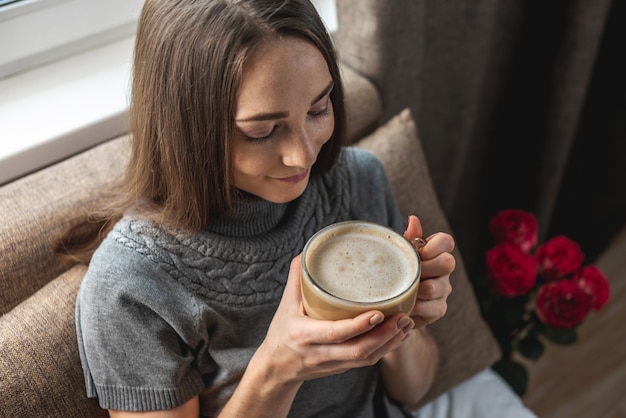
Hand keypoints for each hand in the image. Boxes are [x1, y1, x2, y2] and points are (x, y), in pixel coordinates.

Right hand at [252, 255, 413, 384]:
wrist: (277, 369)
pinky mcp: (343, 367)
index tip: (378, 313)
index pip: (336, 333)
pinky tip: (399, 335)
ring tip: (407, 323)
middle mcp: (321, 353)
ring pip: (367, 358)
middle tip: (404, 316)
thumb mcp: (285, 306)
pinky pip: (369, 361)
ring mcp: (334, 363)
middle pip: (359, 350)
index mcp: (305, 335)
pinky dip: (387, 348)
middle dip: (385, 335)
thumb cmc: (281, 333)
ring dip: (391, 342)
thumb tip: (307, 253)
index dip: (358, 325)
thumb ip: (296, 279)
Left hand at [404, 215, 454, 327]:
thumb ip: (408, 239)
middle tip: (409, 272)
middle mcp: (444, 270)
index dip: (434, 246)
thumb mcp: (400, 255)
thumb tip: (413, 219)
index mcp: (436, 252)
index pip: (447, 241)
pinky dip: (417, 307)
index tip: (419, 253)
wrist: (393, 301)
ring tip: (402, 290)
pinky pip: (433, 308)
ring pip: (437, 287)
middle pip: (447, 262)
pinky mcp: (439, 308)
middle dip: (426, 267)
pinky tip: (406, 305)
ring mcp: (443, 289)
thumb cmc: (398, 271)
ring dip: (418, 289)